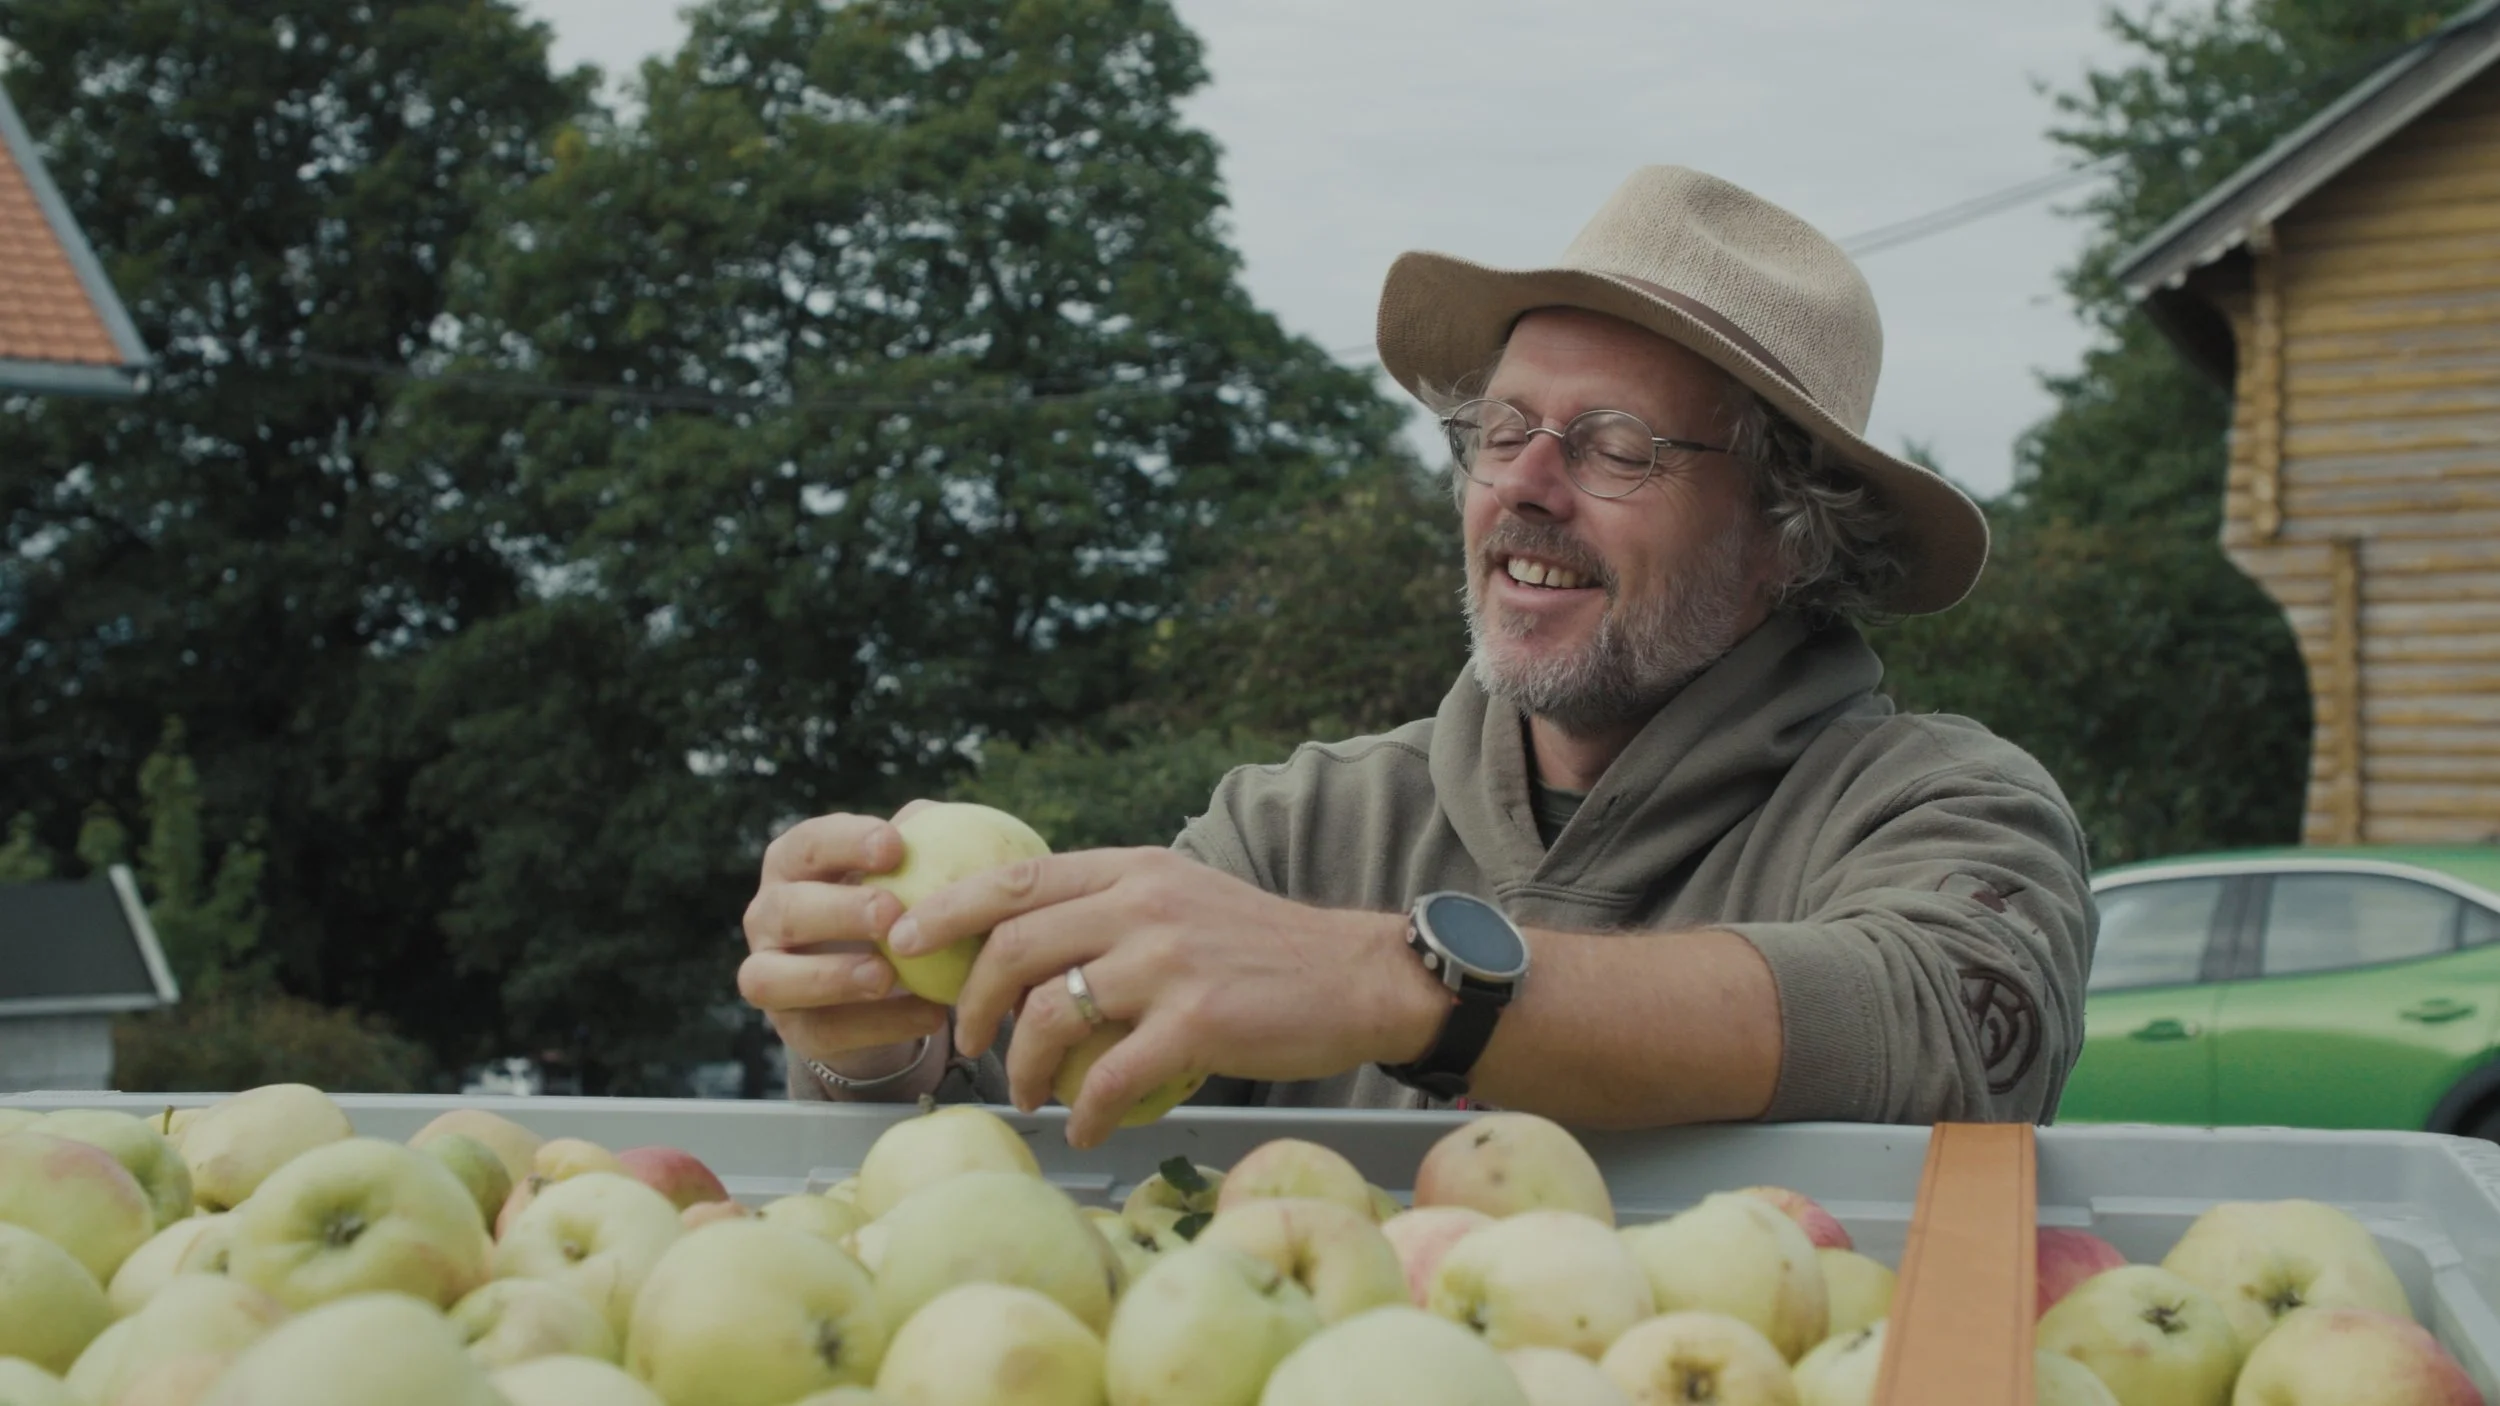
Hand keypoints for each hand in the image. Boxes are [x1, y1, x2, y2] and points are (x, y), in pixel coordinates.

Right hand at [740, 803, 950, 1085]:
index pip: (808, 844)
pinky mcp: (793, 1029)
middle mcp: (768, 916)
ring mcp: (770, 975)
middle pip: (786, 910)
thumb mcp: (907, 870)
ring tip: (887, 975)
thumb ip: (923, 842)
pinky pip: (823, 1031)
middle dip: (837, 911)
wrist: (883, 985)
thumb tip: (938, 822)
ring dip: (831, 977)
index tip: (894, 847)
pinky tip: (928, 1015)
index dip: (845, 843)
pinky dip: (875, 1026)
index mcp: (794, 866)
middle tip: (891, 913)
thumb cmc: (893, 904)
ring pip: (774, 978)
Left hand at [884, 847, 1449, 1144]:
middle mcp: (1144, 905)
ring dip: (1022, 1066)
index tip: (905, 944)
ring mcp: (1169, 963)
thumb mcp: (1185, 897)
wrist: (1358, 978)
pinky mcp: (1196, 1022)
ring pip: (1050, 1014)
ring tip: (1028, 1094)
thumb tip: (1030, 935)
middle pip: (1015, 946)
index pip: (1017, 878)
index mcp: (1134, 870)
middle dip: (971, 1002)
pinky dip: (1086, 1113)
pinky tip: (1085, 1130)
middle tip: (966, 1040)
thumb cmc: (1266, 950)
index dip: (948, 911)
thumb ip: (1115, 906)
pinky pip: (1109, 1078)